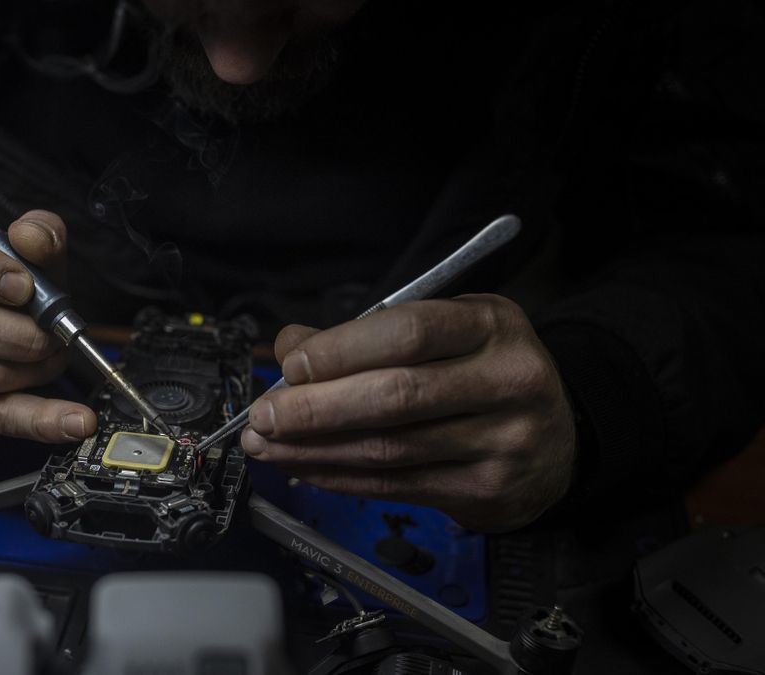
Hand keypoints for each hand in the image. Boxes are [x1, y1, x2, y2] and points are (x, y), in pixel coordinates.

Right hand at [0, 209, 96, 441]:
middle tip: (56, 335)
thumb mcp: (29, 252)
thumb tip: (31, 238)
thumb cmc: (5, 283)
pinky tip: (76, 421)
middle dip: (24, 335)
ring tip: (55, 358)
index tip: (24, 286)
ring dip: (34, 370)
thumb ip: (38, 235)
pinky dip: (41, 419)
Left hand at [240, 294, 575, 531]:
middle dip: (316, 409)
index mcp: (492, 326)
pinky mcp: (486, 491)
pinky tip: (305, 468)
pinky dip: (340, 478)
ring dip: (315, 449)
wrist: (561, 437)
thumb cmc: (487, 372)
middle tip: (262, 415)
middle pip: (396, 397)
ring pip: (389, 449)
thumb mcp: (447, 331)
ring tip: (268, 444)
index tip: (291, 364)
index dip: (342, 350)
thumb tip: (292, 346)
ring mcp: (503, 442)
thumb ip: (371, 335)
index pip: (409, 333)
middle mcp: (507, 381)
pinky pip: (396, 486)